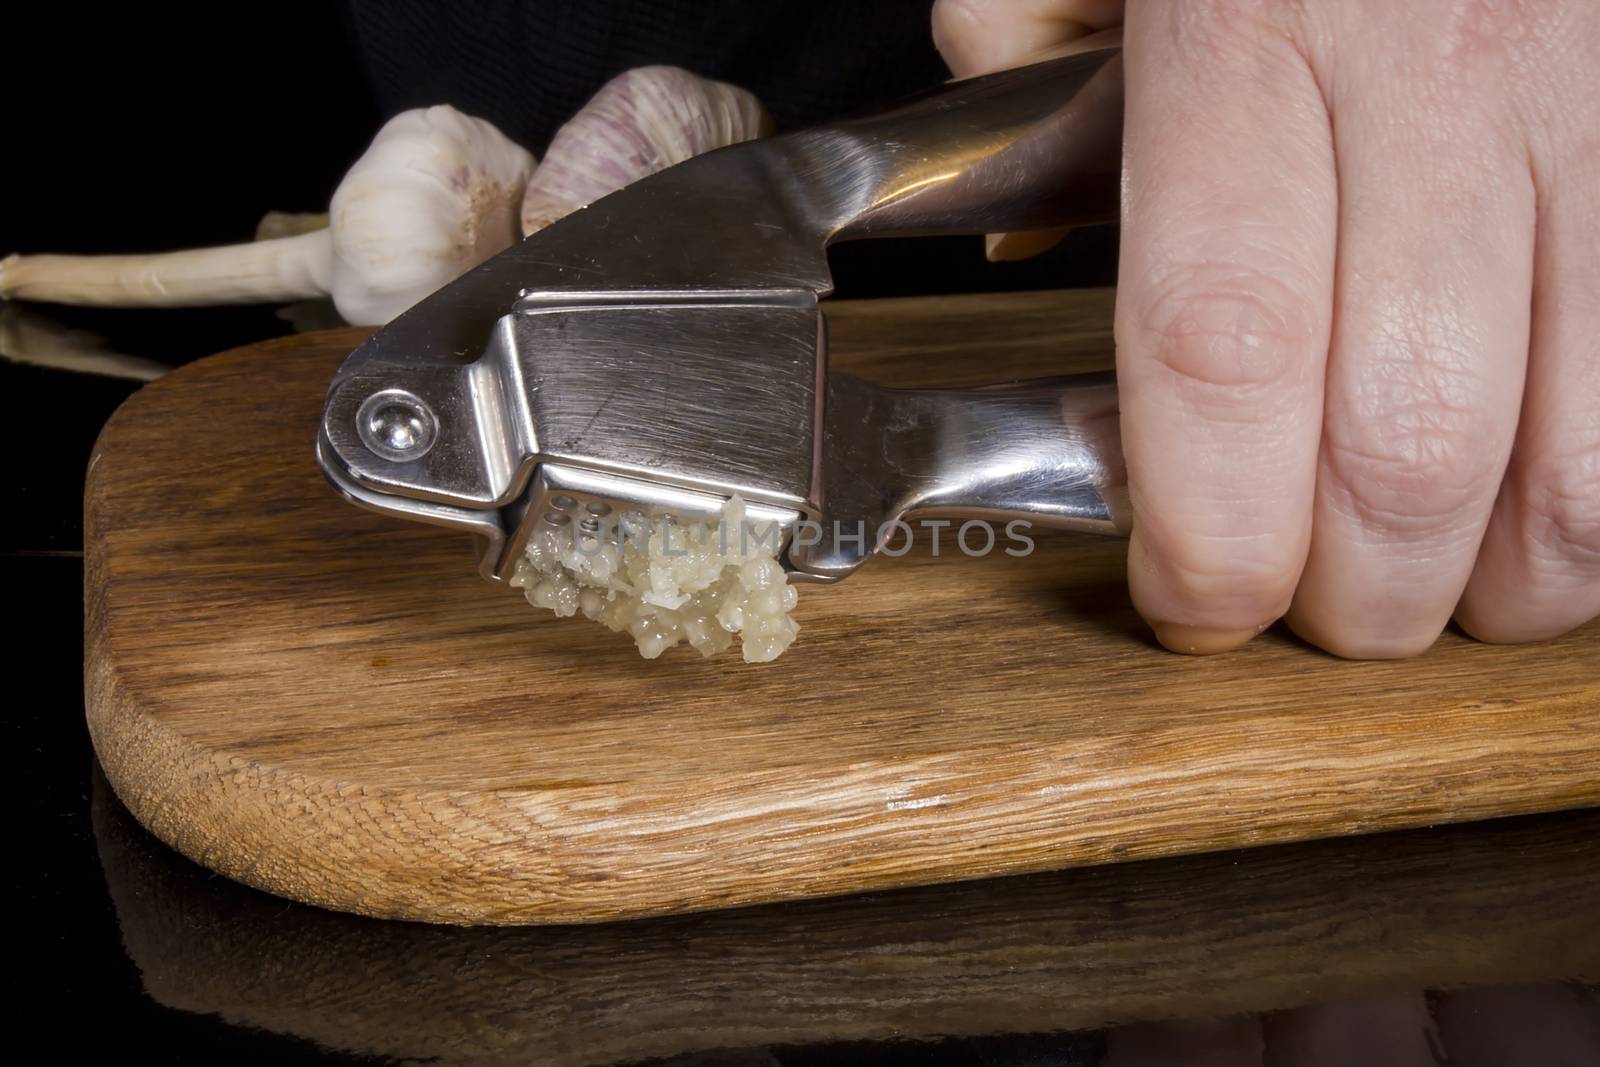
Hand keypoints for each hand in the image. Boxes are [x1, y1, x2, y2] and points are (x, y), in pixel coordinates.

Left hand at [934, 0, 1599, 656]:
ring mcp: (1597, 107)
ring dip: (1507, 581)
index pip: (1220, 349)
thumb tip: (1027, 242)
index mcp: (1248, 29)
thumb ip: (1029, 60)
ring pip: (1589, 451)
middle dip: (1357, 595)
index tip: (1189, 601)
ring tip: (1443, 591)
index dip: (1208, 526)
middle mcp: (1442, 76)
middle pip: (1410, 440)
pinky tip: (1553, 505)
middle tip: (1311, 611)